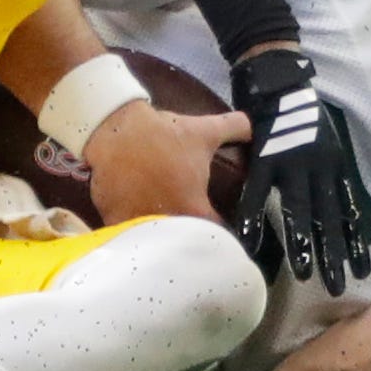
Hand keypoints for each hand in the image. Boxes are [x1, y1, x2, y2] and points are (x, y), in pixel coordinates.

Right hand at [85, 100, 249, 226]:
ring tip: (160, 227)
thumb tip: (256, 128)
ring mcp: (138, 224)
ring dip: (158, 236)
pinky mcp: (113, 219)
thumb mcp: (204, 130)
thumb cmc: (164, 134)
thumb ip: (234, 128)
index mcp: (194, 209)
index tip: (219, 233)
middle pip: (183, 243)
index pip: (216, 235)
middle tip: (188, 229)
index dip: (221, 235)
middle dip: (187, 238)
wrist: (115, 127)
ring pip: (153, 240)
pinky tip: (133, 218)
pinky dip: (131, 228)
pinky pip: (126, 232)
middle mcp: (167, 224)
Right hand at [230, 47, 370, 294]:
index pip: (348, 212)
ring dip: (303, 245)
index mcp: (335, 167)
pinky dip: (253, 218)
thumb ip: (330, 173)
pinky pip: (257, 193)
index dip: (355, 243)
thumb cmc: (301, 112)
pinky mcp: (265, 157)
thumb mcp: (328, 144)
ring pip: (300, 211)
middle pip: (329, 219)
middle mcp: (319, 169)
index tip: (361, 273)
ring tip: (305, 275)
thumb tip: (338, 205)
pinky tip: (249, 241)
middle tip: (337, 287)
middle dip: (334, 254)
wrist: (277, 80)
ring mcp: (292, 164)